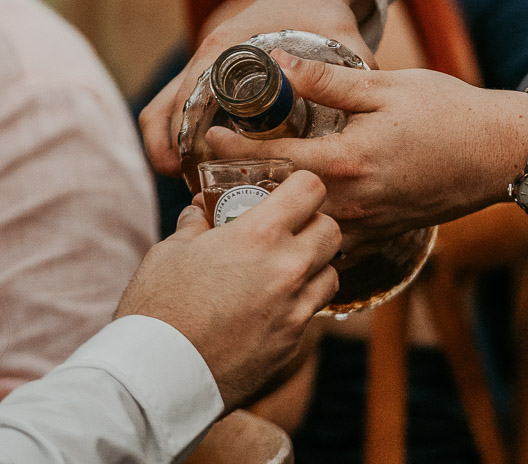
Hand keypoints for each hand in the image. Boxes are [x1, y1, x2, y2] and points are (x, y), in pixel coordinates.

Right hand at [115, 170, 340, 408]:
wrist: (156, 381)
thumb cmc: (158, 309)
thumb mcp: (170, 252)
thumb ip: (195, 225)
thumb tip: (199, 210)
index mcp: (260, 235)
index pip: (311, 188)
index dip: (300, 186)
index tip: (286, 194)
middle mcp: (288, 269)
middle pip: (331, 230)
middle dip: (312, 226)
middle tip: (287, 233)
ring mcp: (294, 310)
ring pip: (331, 273)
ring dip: (313, 268)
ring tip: (282, 273)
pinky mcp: (291, 346)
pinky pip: (310, 313)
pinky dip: (298, 306)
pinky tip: (269, 310)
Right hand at [140, 0, 375, 176]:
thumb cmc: (318, 7)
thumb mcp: (338, 32)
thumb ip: (355, 61)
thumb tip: (371, 94)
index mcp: (227, 47)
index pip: (186, 96)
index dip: (179, 136)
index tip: (189, 169)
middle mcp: (207, 56)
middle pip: (162, 109)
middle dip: (166, 151)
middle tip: (187, 186)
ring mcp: (204, 66)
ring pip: (162, 110)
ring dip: (167, 147)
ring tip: (189, 183)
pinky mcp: (210, 75)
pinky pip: (177, 109)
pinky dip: (177, 136)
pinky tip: (200, 166)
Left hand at [203, 52, 527, 254]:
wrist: (499, 152)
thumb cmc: (448, 112)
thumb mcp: (386, 86)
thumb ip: (328, 79)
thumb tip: (278, 63)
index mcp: (346, 163)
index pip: (273, 160)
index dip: (236, 148)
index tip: (210, 137)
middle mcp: (351, 204)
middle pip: (278, 203)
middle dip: (243, 187)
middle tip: (213, 173)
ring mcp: (368, 226)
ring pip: (302, 229)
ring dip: (274, 212)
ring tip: (246, 194)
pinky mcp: (384, 235)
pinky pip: (333, 241)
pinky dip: (309, 229)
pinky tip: (299, 213)